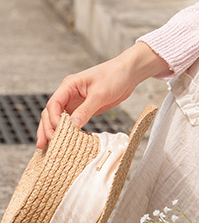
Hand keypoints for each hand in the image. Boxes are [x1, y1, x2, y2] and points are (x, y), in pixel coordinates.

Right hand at [36, 43, 161, 147]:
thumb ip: (86, 109)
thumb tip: (72, 126)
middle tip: (46, 145)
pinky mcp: (82, 109)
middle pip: (50, 113)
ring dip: (51, 132)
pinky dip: (64, 132)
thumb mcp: (100, 93)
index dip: (52, 120)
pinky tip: (62, 143)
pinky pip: (69, 122)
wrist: (128, 73)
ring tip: (45, 148)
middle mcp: (68, 94)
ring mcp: (74, 102)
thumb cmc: (114, 76)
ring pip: (57, 119)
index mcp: (69, 85)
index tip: (57, 133)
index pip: (53, 104)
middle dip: (47, 128)